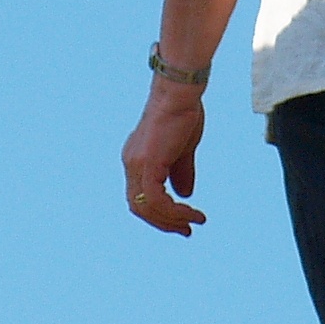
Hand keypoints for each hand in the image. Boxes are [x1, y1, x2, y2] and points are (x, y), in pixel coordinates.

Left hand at [121, 81, 207, 235]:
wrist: (179, 93)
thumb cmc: (183, 113)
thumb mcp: (183, 150)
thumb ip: (180, 172)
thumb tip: (184, 196)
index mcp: (136, 160)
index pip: (140, 198)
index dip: (158, 214)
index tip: (181, 222)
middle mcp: (131, 164)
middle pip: (139, 208)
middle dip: (163, 223)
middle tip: (187, 231)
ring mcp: (136, 164)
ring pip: (147, 208)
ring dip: (171, 220)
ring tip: (194, 223)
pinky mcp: (147, 164)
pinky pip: (157, 200)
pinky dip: (174, 211)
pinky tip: (191, 212)